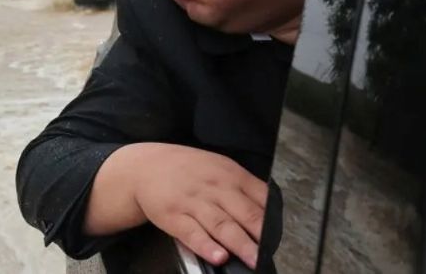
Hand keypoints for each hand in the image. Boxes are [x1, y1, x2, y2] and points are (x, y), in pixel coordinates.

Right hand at [132, 143, 267, 268]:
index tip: (280, 237)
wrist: (146, 165)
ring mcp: (193, 202)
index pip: (260, 197)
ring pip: (221, 225)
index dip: (272, 219)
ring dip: (239, 244)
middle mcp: (214, 188)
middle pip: (244, 213)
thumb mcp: (219, 167)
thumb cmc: (187, 169)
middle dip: (260, 236)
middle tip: (270, 253)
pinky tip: (217, 256)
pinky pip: (192, 233)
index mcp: (230, 175)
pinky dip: (205, 246)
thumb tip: (271, 212)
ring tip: (252, 259)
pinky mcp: (173, 216)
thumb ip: (244, 187)